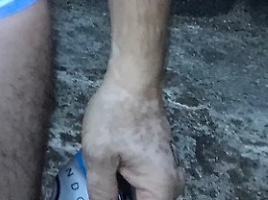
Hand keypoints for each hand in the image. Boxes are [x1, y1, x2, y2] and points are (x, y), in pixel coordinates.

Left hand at [82, 79, 180, 199]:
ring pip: (141, 192)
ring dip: (120, 188)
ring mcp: (167, 169)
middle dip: (118, 195)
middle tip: (96, 184)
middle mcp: (171, 183)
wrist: (132, 80)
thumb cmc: (116, 116)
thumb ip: (101, 190)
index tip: (101, 194)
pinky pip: (142, 179)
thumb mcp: (99, 156)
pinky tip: (107, 168)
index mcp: (161, 188)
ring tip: (99, 175)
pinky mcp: (158, 158)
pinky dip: (124, 178)